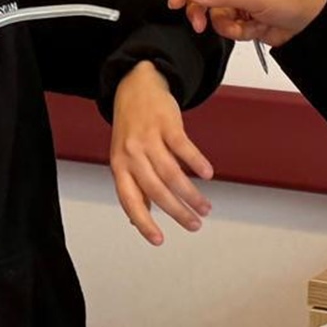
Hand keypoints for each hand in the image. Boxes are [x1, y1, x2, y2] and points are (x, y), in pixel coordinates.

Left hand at [109, 61, 215, 245]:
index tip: (159, 240)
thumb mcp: (124, 157)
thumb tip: (137, 219)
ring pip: (171, 173)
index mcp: (119, 166)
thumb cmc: (130, 127)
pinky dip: (196, 162)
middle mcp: (131, 154)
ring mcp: (148, 138)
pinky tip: (207, 174)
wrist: (135, 86)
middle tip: (195, 224)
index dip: (143, 222)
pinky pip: (183, 147)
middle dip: (178, 211)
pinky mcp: (166, 123)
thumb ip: (134, 188)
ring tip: (205, 207)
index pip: (130, 201)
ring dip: (191, 193)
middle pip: (156, 190)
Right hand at [167, 0, 326, 47]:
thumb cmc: (293, 0)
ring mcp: (239, 1)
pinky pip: (226, 27)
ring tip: (243, 26)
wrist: (311, 27)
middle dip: (202, 10)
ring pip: (213, 14)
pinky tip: (253, 30)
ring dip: (224, 24)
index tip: (176, 2)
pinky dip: (236, 32)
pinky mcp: (243, 19)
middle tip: (200, 24)